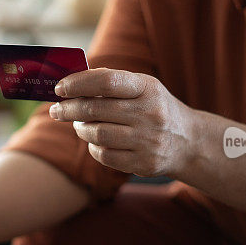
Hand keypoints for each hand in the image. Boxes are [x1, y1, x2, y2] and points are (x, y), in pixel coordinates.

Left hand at [49, 68, 196, 177]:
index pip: (107, 81)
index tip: (60, 88)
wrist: (188, 141)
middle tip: (57, 110)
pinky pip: (105, 155)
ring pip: (97, 134)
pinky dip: (93, 148)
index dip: (78, 84)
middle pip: (96, 110)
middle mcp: (150, 113)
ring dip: (81, 129)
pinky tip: (95, 141)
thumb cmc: (154, 108)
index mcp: (147, 88)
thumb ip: (111, 83)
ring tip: (79, 125)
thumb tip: (71, 84)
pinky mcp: (144, 163)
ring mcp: (148, 140)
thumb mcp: (143, 87)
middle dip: (69, 110)